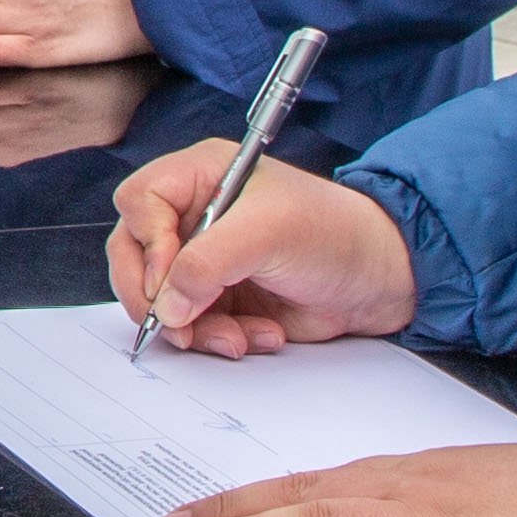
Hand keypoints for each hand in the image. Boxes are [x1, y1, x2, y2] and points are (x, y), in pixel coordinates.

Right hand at [105, 146, 416, 353]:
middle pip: (134, 255)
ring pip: (159, 300)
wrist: (382, 279)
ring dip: (193, 328)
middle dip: (156, 297)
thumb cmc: (335, 233)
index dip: (146, 244)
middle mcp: (195, 216)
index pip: (139, 203)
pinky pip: (192, 327)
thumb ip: (207, 265)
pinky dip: (218, 339)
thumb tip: (165, 305)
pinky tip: (259, 335)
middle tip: (177, 325)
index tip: (167, 280)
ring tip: (236, 337)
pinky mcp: (219, 299)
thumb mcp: (268, 234)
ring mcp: (205, 260)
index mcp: (201, 177)